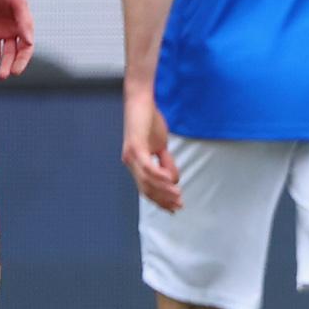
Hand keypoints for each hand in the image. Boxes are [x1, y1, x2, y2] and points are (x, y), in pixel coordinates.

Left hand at [123, 87, 182, 211]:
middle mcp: (130, 163)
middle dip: (163, 200)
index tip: (174, 208)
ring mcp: (131, 156)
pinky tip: (170, 182)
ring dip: (164, 191)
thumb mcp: (160, 144)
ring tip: (178, 196)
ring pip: (147, 181)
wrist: (139, 100)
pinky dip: (159, 176)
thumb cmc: (149, 120)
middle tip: (178, 207)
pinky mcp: (135, 147)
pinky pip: (148, 167)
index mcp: (135, 163)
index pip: (146, 188)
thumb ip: (166, 161)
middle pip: (146, 189)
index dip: (160, 200)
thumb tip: (173, 179)